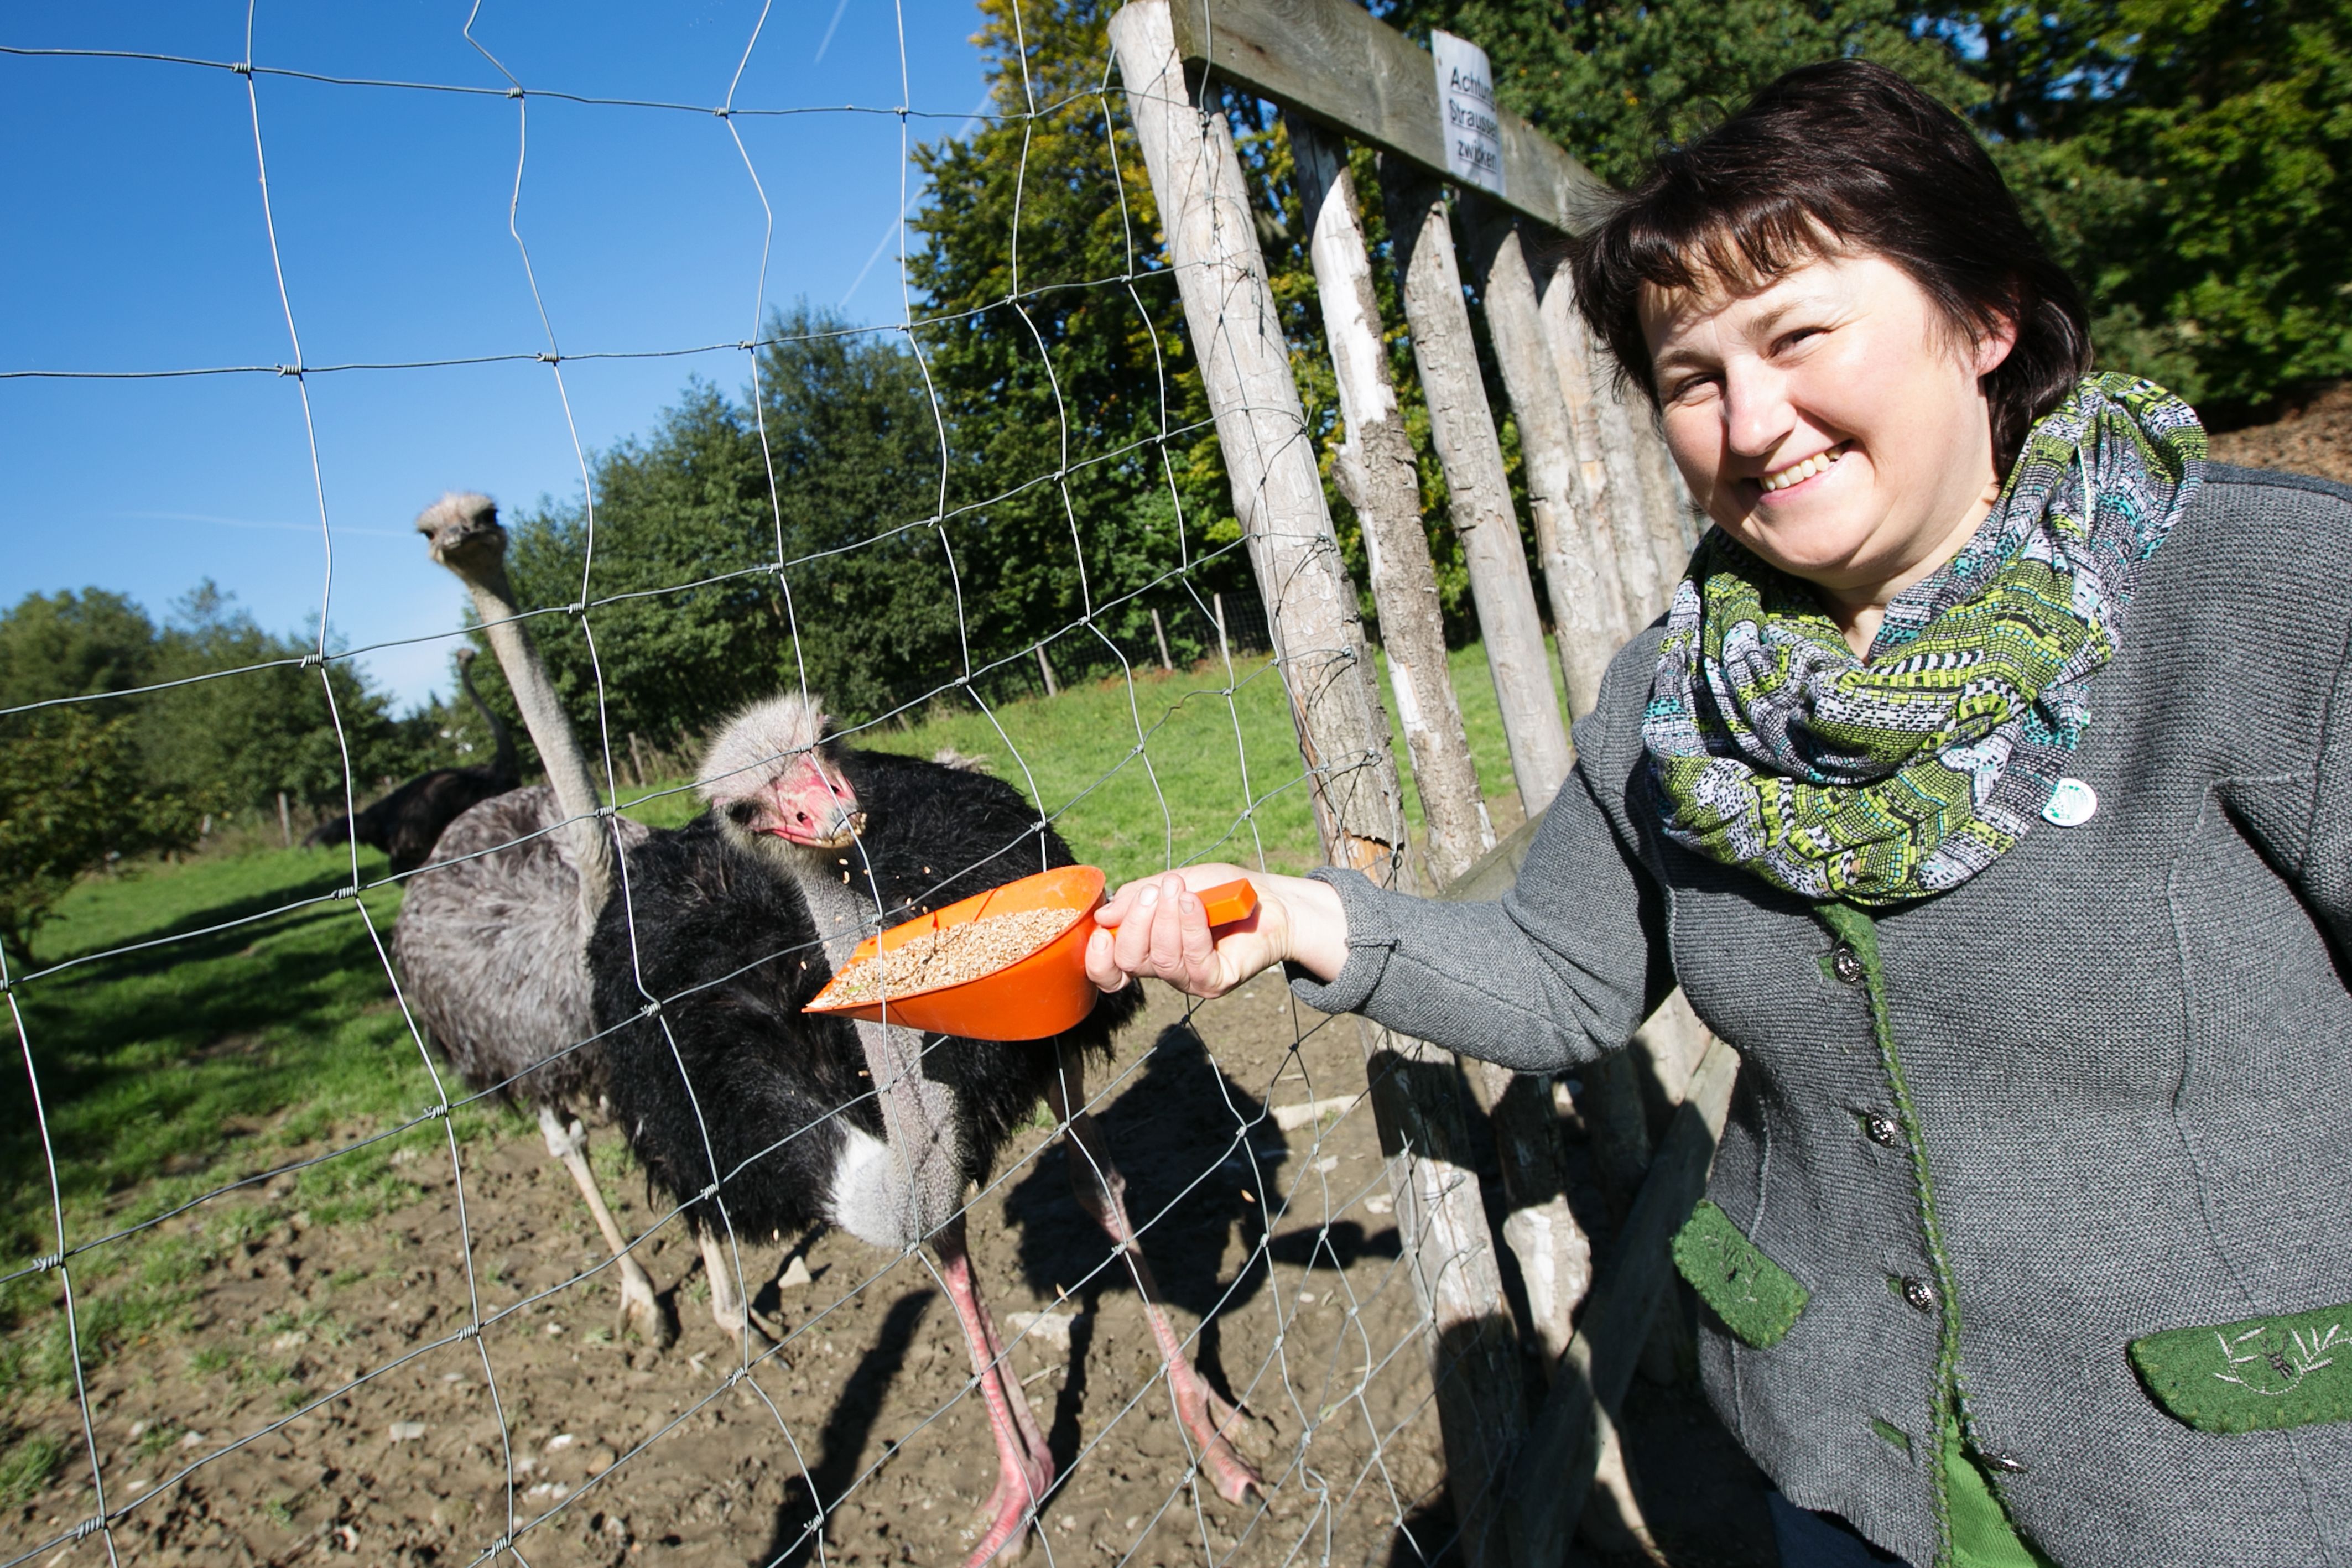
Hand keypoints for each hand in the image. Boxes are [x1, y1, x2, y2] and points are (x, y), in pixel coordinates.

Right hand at [1084, 864, 1347, 999]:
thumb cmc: (1222, 890)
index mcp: (1148, 947)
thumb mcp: (1174, 882)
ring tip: (1180, 890)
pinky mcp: (1215, 982)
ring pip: (1160, 960)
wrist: (1271, 898)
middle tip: (1155, 892)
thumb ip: (1138, 898)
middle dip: (1136, 922)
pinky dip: (1190, 928)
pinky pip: (1193, 961)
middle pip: (1129, 961)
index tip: (1101, 929)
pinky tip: (1195, 904)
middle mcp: (1165, 968)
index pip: (1111, 969)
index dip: (1099, 957)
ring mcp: (1190, 979)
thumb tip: (1103, 917)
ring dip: (1166, 919)